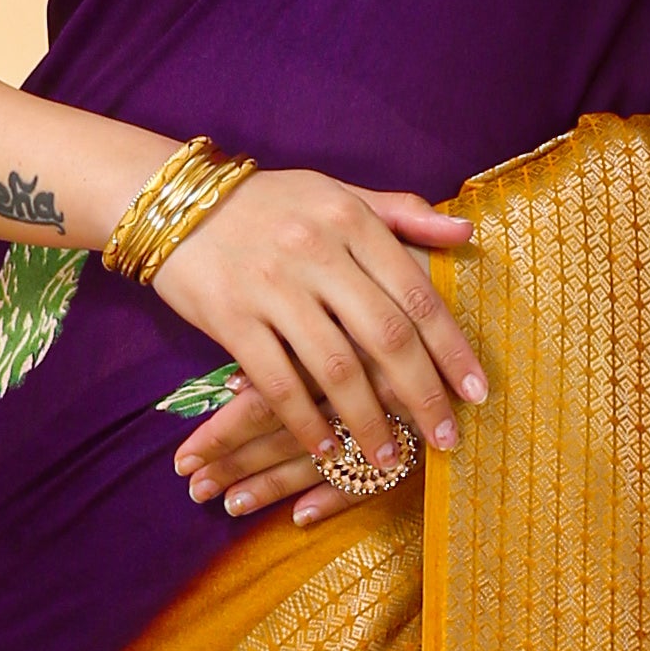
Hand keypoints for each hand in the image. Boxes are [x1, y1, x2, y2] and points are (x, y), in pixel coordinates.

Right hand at [158, 170, 482, 526]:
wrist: (172, 204)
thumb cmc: (267, 203)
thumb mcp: (337, 191)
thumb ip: (402, 213)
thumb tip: (467, 235)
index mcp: (351, 219)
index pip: (417, 293)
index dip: (452, 348)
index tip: (477, 392)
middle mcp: (316, 251)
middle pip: (386, 336)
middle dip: (423, 395)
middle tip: (446, 439)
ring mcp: (272, 286)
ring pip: (335, 368)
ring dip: (367, 422)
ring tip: (388, 459)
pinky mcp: (231, 318)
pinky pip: (278, 383)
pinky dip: (305, 423)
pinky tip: (326, 450)